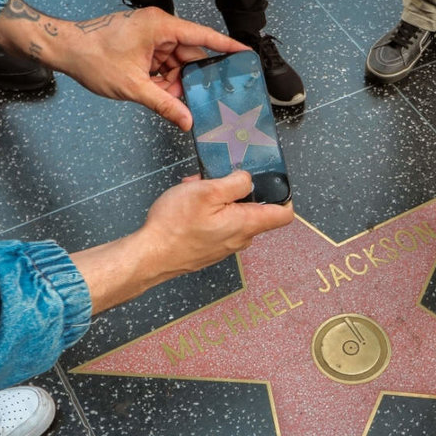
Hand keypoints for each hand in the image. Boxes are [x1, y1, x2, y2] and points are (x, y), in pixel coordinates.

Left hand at [0, 0, 248, 129]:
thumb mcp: (134, 87)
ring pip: (176, 63)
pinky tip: (159, 94)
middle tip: (204, 99)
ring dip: (174, 83)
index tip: (246, 54)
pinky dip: (162, 80)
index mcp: (161, 28)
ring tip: (168, 100)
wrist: (64, 50)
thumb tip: (187, 122)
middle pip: (190, 54)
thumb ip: (165, 105)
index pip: (204, 36)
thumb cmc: (93, 58)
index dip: (227, 47)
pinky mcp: (142, 45)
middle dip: (192, 78)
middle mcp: (159, 28)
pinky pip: (163, 64)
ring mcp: (150, 36)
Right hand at [70, 171, 293, 312]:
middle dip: (237, 191)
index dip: (283, 195)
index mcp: (247, 224)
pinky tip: (188, 205)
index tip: (272, 181)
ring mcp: (226, 246)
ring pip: (232, 215)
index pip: (284, 215)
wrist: (151, 256)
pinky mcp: (211, 249)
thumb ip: (235, 183)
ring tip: (194, 190)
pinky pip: (218, 225)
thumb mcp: (207, 192)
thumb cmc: (176, 225)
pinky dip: (208, 212)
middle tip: (214, 180)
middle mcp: (241, 238)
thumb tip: (248, 179)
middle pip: (255, 210)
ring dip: (218, 200)